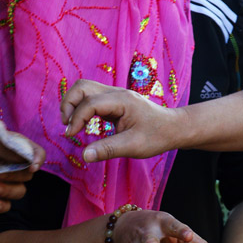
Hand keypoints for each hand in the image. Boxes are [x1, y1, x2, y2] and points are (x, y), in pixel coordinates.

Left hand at [0, 125, 44, 212]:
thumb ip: (7, 147)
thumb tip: (28, 157)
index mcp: (15, 147)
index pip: (36, 154)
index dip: (38, 160)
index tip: (32, 167)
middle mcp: (11, 163)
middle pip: (28, 176)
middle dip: (15, 178)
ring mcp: (2, 179)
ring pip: (18, 191)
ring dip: (9, 193)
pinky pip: (4, 204)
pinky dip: (2, 206)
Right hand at [62, 79, 181, 161]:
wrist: (174, 128)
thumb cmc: (157, 136)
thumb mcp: (133, 146)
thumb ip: (107, 150)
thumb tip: (84, 156)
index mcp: (122, 100)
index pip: (90, 103)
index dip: (76, 119)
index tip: (71, 136)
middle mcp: (116, 93)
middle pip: (82, 87)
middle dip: (69, 104)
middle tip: (68, 127)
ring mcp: (115, 95)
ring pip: (85, 90)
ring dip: (73, 105)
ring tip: (72, 126)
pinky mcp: (114, 102)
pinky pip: (91, 98)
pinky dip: (81, 108)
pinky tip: (83, 125)